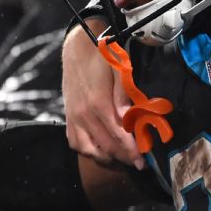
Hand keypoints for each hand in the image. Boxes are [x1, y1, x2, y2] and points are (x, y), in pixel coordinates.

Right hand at [62, 23, 142, 167]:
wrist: (78, 47)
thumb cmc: (102, 58)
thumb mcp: (119, 72)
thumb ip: (124, 98)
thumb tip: (130, 120)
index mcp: (98, 104)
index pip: (118, 137)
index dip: (132, 151)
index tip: (143, 161)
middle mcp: (83, 115)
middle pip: (106, 147)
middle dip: (124, 158)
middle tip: (138, 163)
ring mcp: (74, 118)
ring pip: (89, 150)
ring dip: (107, 158)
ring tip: (121, 157)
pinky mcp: (68, 117)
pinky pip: (76, 143)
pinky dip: (89, 151)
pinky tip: (101, 149)